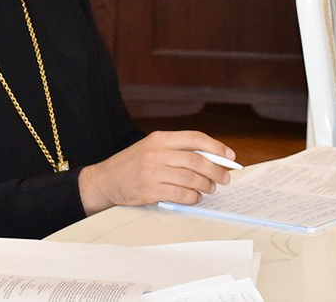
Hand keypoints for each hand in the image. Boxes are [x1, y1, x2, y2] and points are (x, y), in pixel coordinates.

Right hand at [78, 130, 235, 213]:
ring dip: (206, 185)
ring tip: (210, 188)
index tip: (230, 157)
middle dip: (216, 170)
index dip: (216, 147)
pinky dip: (192, 197)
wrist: (105, 179)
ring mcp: (153, 171)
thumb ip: (177, 150)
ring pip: (191, 178)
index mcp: (161, 138)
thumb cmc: (133, 163)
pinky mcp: (150, 190)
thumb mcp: (153, 147)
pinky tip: (195, 197)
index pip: (195, 138)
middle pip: (197, 160)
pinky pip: (180, 194)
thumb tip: (210, 158)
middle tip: (224, 178)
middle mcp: (157, 152)